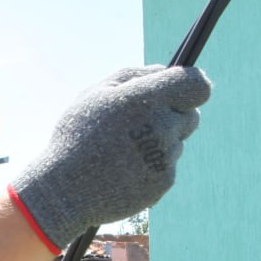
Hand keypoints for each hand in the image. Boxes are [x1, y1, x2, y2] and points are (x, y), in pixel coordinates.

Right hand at [9, 65, 211, 251]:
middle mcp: (160, 127)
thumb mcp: (93, 95)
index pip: (195, 85)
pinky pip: (168, 167)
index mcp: (144, 100)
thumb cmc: (76, 138)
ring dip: (159, 143)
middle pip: (192, 115)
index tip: (182, 89)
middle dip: (173, 115)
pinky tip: (125, 171)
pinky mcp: (164, 182)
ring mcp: (164, 157)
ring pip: (177, 142)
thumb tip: (164, 69)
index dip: (191, 84)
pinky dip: (151, 167)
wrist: (64, 192)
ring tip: (124, 152)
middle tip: (146, 123)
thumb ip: (131, 76)